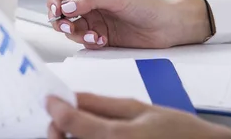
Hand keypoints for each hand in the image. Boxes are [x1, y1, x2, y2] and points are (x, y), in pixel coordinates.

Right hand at [46, 0, 210, 48]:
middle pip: (61, 13)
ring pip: (70, 29)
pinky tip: (102, 41)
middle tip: (67, 27)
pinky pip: (84, 41)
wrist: (167, 27)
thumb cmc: (149, 7)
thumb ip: (90, 1)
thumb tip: (66, 7)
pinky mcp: (101, 38)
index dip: (53, 0)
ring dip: (76, 34)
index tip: (56, 10)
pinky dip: (89, 42)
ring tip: (93, 36)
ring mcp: (95, 22)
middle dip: (60, 21)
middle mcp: (90, 5)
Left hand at [46, 93, 230, 138]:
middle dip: (57, 130)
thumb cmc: (180, 133)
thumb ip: (104, 104)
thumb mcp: (142, 109)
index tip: (50, 100)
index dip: (56, 108)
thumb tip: (75, 96)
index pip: (72, 122)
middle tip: (59, 117)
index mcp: (118, 138)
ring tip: (77, 128)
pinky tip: (92, 137)